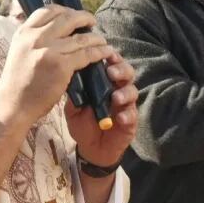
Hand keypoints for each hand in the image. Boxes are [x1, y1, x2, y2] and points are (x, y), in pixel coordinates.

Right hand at [0, 6, 115, 130]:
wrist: (13, 106)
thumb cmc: (18, 82)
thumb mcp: (20, 51)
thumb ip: (35, 39)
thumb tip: (58, 30)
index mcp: (24, 32)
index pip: (48, 10)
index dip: (66, 10)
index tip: (75, 16)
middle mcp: (35, 37)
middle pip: (67, 18)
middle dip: (84, 18)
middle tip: (92, 22)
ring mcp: (48, 51)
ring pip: (81, 37)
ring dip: (96, 37)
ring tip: (102, 40)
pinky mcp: (61, 66)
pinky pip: (86, 54)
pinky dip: (99, 52)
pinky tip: (106, 52)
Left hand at [66, 51, 137, 167]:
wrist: (90, 148)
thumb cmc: (83, 123)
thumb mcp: (73, 109)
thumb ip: (74, 95)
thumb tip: (70, 78)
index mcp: (105, 83)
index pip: (112, 65)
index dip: (112, 58)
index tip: (107, 53)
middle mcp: (118, 90)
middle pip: (127, 73)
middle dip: (121, 70)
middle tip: (111, 72)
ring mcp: (126, 106)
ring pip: (133, 92)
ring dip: (125, 93)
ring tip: (116, 97)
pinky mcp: (130, 122)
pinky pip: (132, 115)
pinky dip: (127, 115)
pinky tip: (120, 118)